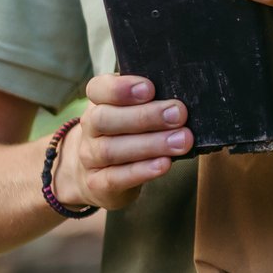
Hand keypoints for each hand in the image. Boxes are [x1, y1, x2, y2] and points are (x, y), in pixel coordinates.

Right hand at [55, 73, 191, 209]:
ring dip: (151, 144)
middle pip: (105, 119)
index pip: (98, 89)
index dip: (120, 88)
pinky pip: (115, 178)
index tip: (149, 89)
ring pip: (112, 150)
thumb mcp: (135, 110)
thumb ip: (153, 100)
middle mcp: (89, 129)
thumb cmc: (127, 132)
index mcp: (99, 103)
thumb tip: (183, 95)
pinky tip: (164, 164)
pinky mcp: (97, 184)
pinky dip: (141, 171)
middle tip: (179, 114)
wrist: (93, 174)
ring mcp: (89, 158)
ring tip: (182, 140)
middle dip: (145, 116)